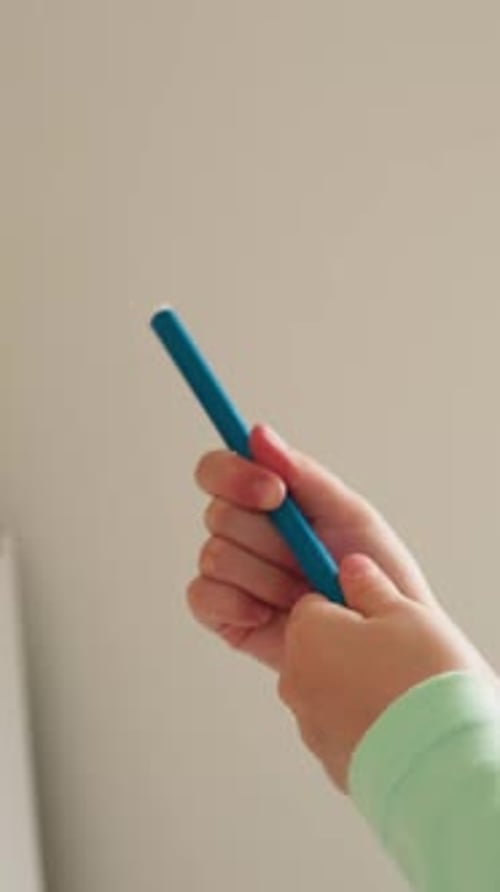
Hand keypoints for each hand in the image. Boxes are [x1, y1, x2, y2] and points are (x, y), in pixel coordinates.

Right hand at [188, 424, 435, 669]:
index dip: (235, 475)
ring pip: (216, 555)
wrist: (383, 644)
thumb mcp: (350, 515)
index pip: (219, 469)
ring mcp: (230, 573)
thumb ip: (303, 474)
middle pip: (218, 513)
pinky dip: (239, 605)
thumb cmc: (376, 574)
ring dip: (267, 577)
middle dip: (270, 540)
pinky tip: (273, 616)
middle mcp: (243, 531)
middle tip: (307, 560)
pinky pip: (202, 596)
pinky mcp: (222, 614)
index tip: (275, 492)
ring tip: (303, 594)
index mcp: (269, 499)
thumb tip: (258, 434)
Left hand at [277, 553, 494, 792]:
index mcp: (307, 633)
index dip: (348, 604)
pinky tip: (398, 720)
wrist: (441, 765)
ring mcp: (309, 724)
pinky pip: (341, 725)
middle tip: (398, 652)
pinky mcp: (329, 759)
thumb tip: (351, 569)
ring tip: (403, 689)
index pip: (313, 602)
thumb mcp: (405, 613)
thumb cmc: (423, 683)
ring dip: (357, 683)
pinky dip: (363, 720)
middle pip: (317, 646)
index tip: (376, 613)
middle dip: (350, 645)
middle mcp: (295, 679)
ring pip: (330, 687)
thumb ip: (369, 586)